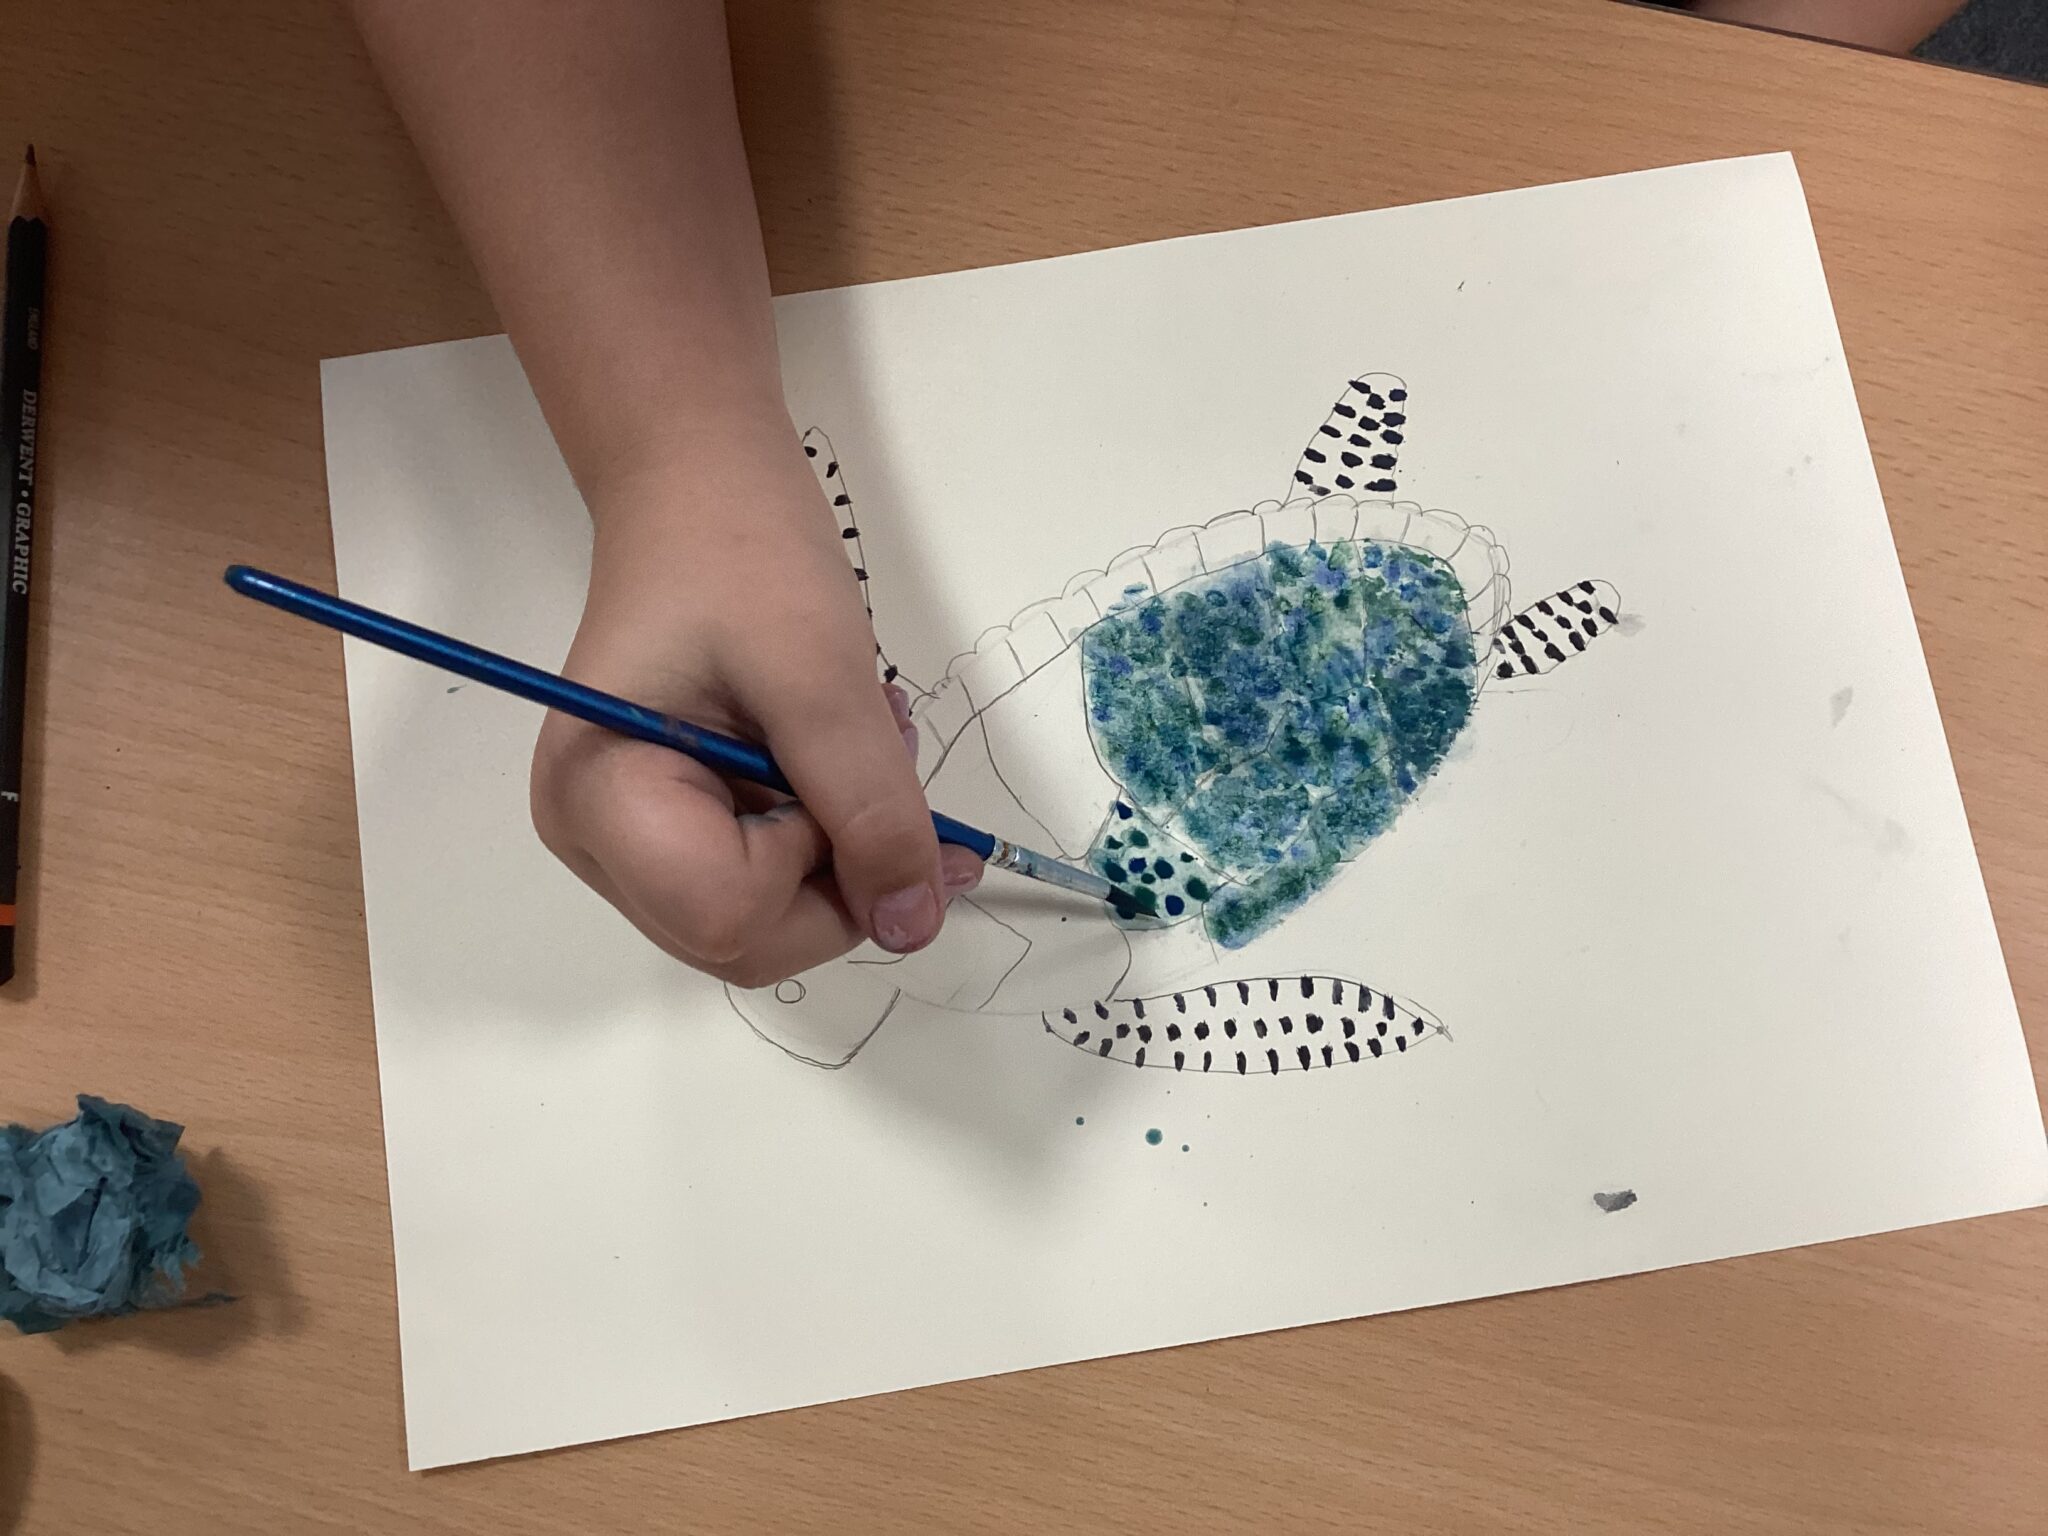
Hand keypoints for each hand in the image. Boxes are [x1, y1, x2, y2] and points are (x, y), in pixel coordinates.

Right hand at [531, 416, 985, 986]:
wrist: (697, 483)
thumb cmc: (741, 551)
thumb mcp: (823, 679)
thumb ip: (872, 811)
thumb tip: (913, 927)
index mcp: (600, 797)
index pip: (728, 919)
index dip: (821, 874)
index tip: (853, 775)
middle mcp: (594, 840)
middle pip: (744, 940)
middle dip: (841, 873)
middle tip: (883, 762)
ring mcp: (626, 841)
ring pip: (764, 920)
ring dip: (842, 850)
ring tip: (859, 741)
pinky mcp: (666, 827)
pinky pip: (761, 880)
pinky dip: (823, 835)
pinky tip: (835, 757)